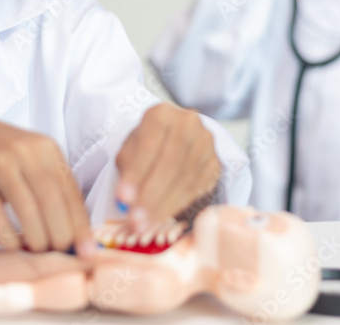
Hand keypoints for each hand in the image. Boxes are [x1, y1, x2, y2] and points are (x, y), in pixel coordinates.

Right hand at [0, 118, 94, 256]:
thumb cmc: (6, 156)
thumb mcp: (36, 160)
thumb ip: (56, 187)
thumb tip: (79, 231)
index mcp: (47, 148)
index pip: (70, 191)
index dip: (80, 224)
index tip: (87, 249)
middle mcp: (25, 152)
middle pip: (51, 200)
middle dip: (61, 233)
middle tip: (61, 251)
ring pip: (26, 208)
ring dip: (37, 236)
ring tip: (39, 250)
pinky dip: (7, 234)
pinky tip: (13, 245)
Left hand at [114, 103, 222, 231]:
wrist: (174, 139)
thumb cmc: (147, 145)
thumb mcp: (130, 149)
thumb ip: (128, 169)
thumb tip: (126, 201)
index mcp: (162, 113)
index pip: (149, 143)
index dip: (136, 172)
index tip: (123, 198)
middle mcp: (188, 123)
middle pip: (169, 162)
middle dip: (150, 195)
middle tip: (134, 221)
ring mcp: (206, 143)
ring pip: (184, 179)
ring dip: (162, 206)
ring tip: (143, 225)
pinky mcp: (216, 163)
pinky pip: (197, 188)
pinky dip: (176, 206)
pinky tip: (160, 218)